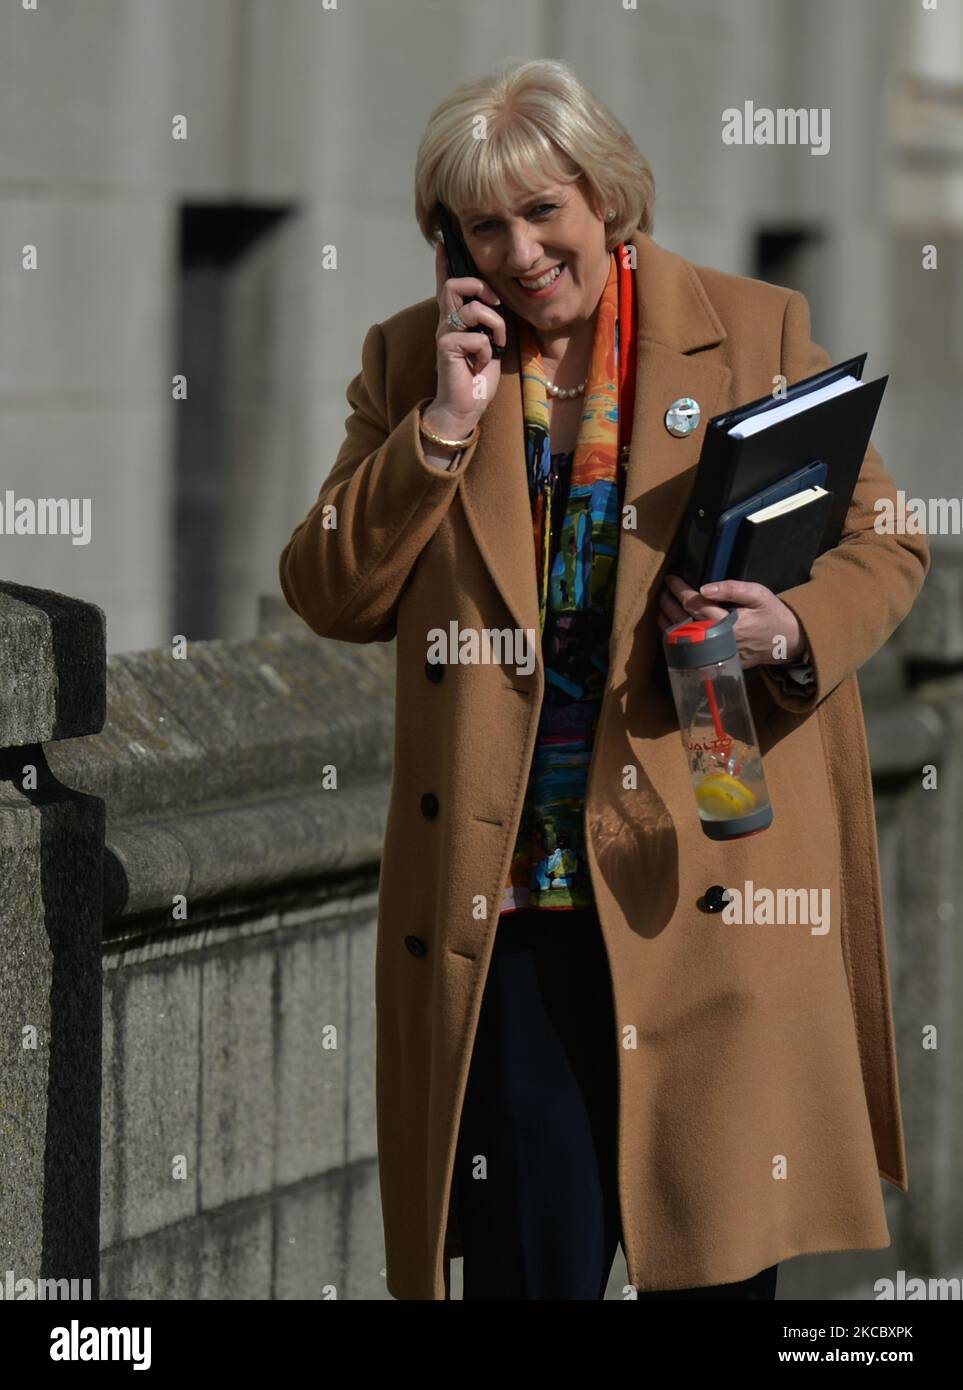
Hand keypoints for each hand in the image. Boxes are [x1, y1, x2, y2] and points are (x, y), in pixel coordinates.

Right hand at [429, 240, 506, 434]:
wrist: (465, 407)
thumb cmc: (478, 377)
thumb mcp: (490, 342)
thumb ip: (489, 322)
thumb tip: (498, 303)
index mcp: (456, 320)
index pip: (447, 286)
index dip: (444, 264)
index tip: (443, 242)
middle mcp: (446, 323)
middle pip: (453, 285)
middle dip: (480, 287)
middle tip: (496, 303)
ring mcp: (445, 335)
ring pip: (471, 309)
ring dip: (494, 324)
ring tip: (498, 341)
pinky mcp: (446, 349)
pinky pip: (476, 337)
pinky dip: (487, 350)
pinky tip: (482, 364)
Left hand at [656, 575, 806, 669]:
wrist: (786, 641)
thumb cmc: (772, 613)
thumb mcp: (758, 594)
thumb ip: (732, 589)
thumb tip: (704, 588)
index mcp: (727, 622)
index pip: (694, 604)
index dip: (679, 590)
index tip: (670, 579)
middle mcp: (718, 639)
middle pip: (683, 622)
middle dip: (669, 605)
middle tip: (663, 592)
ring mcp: (716, 652)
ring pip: (684, 639)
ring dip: (668, 623)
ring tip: (662, 608)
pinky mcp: (717, 660)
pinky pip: (692, 650)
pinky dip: (678, 638)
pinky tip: (673, 628)